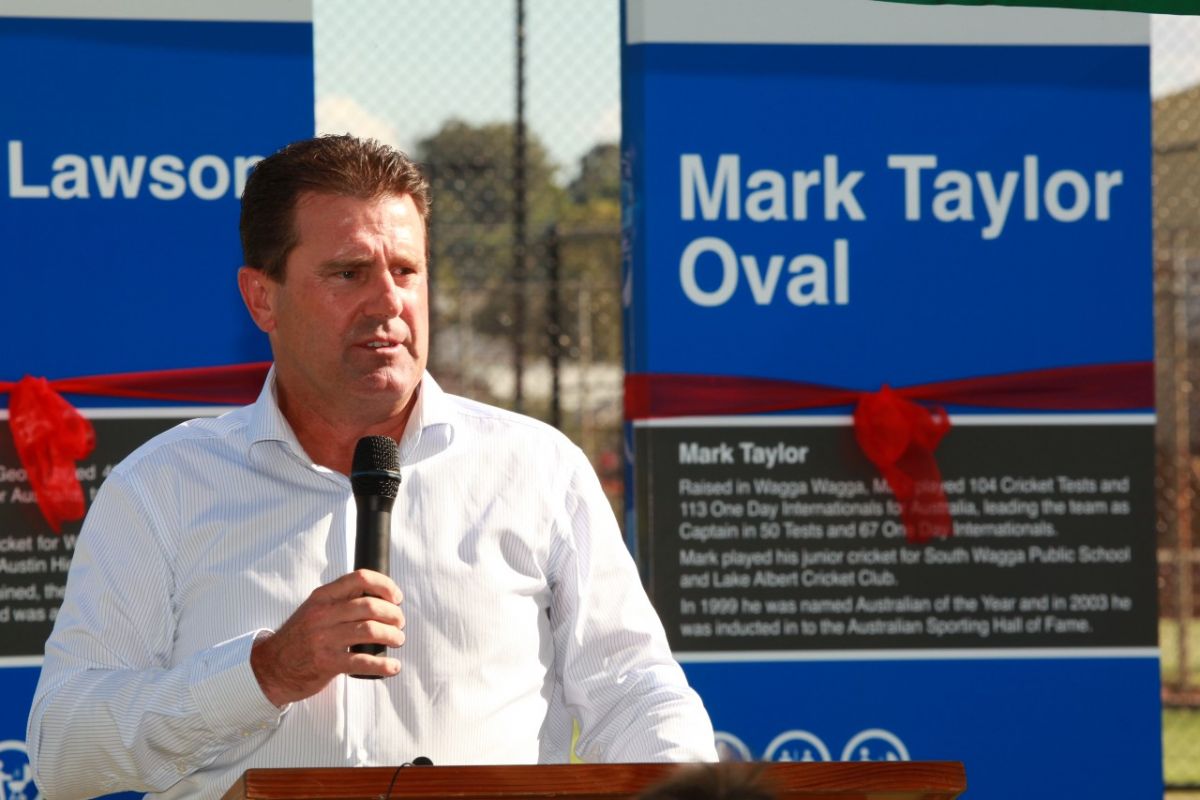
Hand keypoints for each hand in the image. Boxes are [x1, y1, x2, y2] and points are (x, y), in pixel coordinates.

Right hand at [250, 569, 404, 705]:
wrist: (270, 667)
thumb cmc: (299, 638)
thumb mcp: (314, 610)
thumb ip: (340, 601)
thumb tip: (378, 596)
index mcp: (322, 597)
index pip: (360, 578)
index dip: (385, 585)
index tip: (396, 597)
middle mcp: (323, 615)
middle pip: (369, 606)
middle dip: (392, 614)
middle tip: (399, 623)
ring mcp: (324, 639)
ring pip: (369, 630)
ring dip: (391, 635)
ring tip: (398, 640)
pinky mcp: (326, 663)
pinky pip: (362, 661)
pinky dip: (383, 665)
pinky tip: (393, 667)